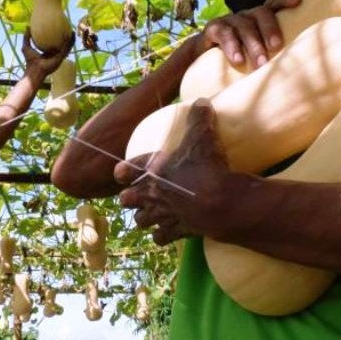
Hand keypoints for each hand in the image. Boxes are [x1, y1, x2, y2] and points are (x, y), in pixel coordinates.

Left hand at [22, 31, 74, 79]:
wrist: (35, 70)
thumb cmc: (30, 61)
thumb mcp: (27, 47)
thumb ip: (27, 37)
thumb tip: (28, 26)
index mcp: (48, 53)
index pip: (53, 44)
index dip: (56, 38)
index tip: (58, 30)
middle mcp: (54, 55)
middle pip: (62, 45)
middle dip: (66, 38)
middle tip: (68, 29)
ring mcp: (58, 57)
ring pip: (67, 47)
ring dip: (71, 40)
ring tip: (73, 32)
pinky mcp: (61, 58)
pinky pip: (66, 49)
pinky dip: (69, 43)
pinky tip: (71, 36)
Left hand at [114, 99, 258, 244]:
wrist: (218, 201)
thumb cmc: (205, 166)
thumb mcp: (202, 135)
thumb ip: (199, 118)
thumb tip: (202, 101)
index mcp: (149, 170)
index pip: (122, 171)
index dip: (122, 171)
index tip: (124, 171)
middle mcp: (149, 195)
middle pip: (126, 200)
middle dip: (130, 197)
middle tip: (141, 193)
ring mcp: (160, 215)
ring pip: (140, 221)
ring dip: (145, 217)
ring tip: (154, 213)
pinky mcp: (174, 232)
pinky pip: (160, 238)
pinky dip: (163, 236)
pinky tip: (170, 230)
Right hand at [196, 0, 300, 69]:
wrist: (203, 59)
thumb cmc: (240, 58)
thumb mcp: (257, 53)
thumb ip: (272, 52)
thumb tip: (299, 64)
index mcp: (259, 18)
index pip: (273, 2)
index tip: (297, 2)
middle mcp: (246, 16)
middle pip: (261, 13)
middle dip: (270, 28)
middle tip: (276, 47)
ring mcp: (229, 20)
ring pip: (244, 25)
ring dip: (253, 43)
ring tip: (260, 63)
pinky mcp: (213, 28)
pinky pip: (224, 34)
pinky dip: (232, 47)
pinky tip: (238, 60)